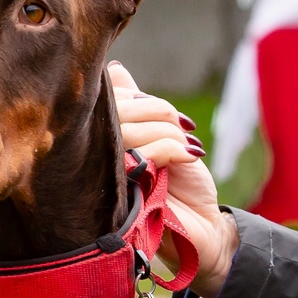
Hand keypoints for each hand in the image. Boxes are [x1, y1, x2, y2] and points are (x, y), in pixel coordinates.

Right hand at [110, 61, 237, 297]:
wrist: (201, 229)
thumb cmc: (180, 185)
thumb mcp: (161, 137)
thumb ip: (137, 107)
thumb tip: (115, 69)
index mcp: (99, 143)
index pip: (103, 102)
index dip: (133, 96)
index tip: (166, 113)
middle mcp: (96, 160)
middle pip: (113, 112)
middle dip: (155, 110)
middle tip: (182, 127)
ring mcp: (107, 178)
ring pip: (129, 130)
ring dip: (168, 130)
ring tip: (187, 147)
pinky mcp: (125, 194)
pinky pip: (144, 152)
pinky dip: (173, 147)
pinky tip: (190, 157)